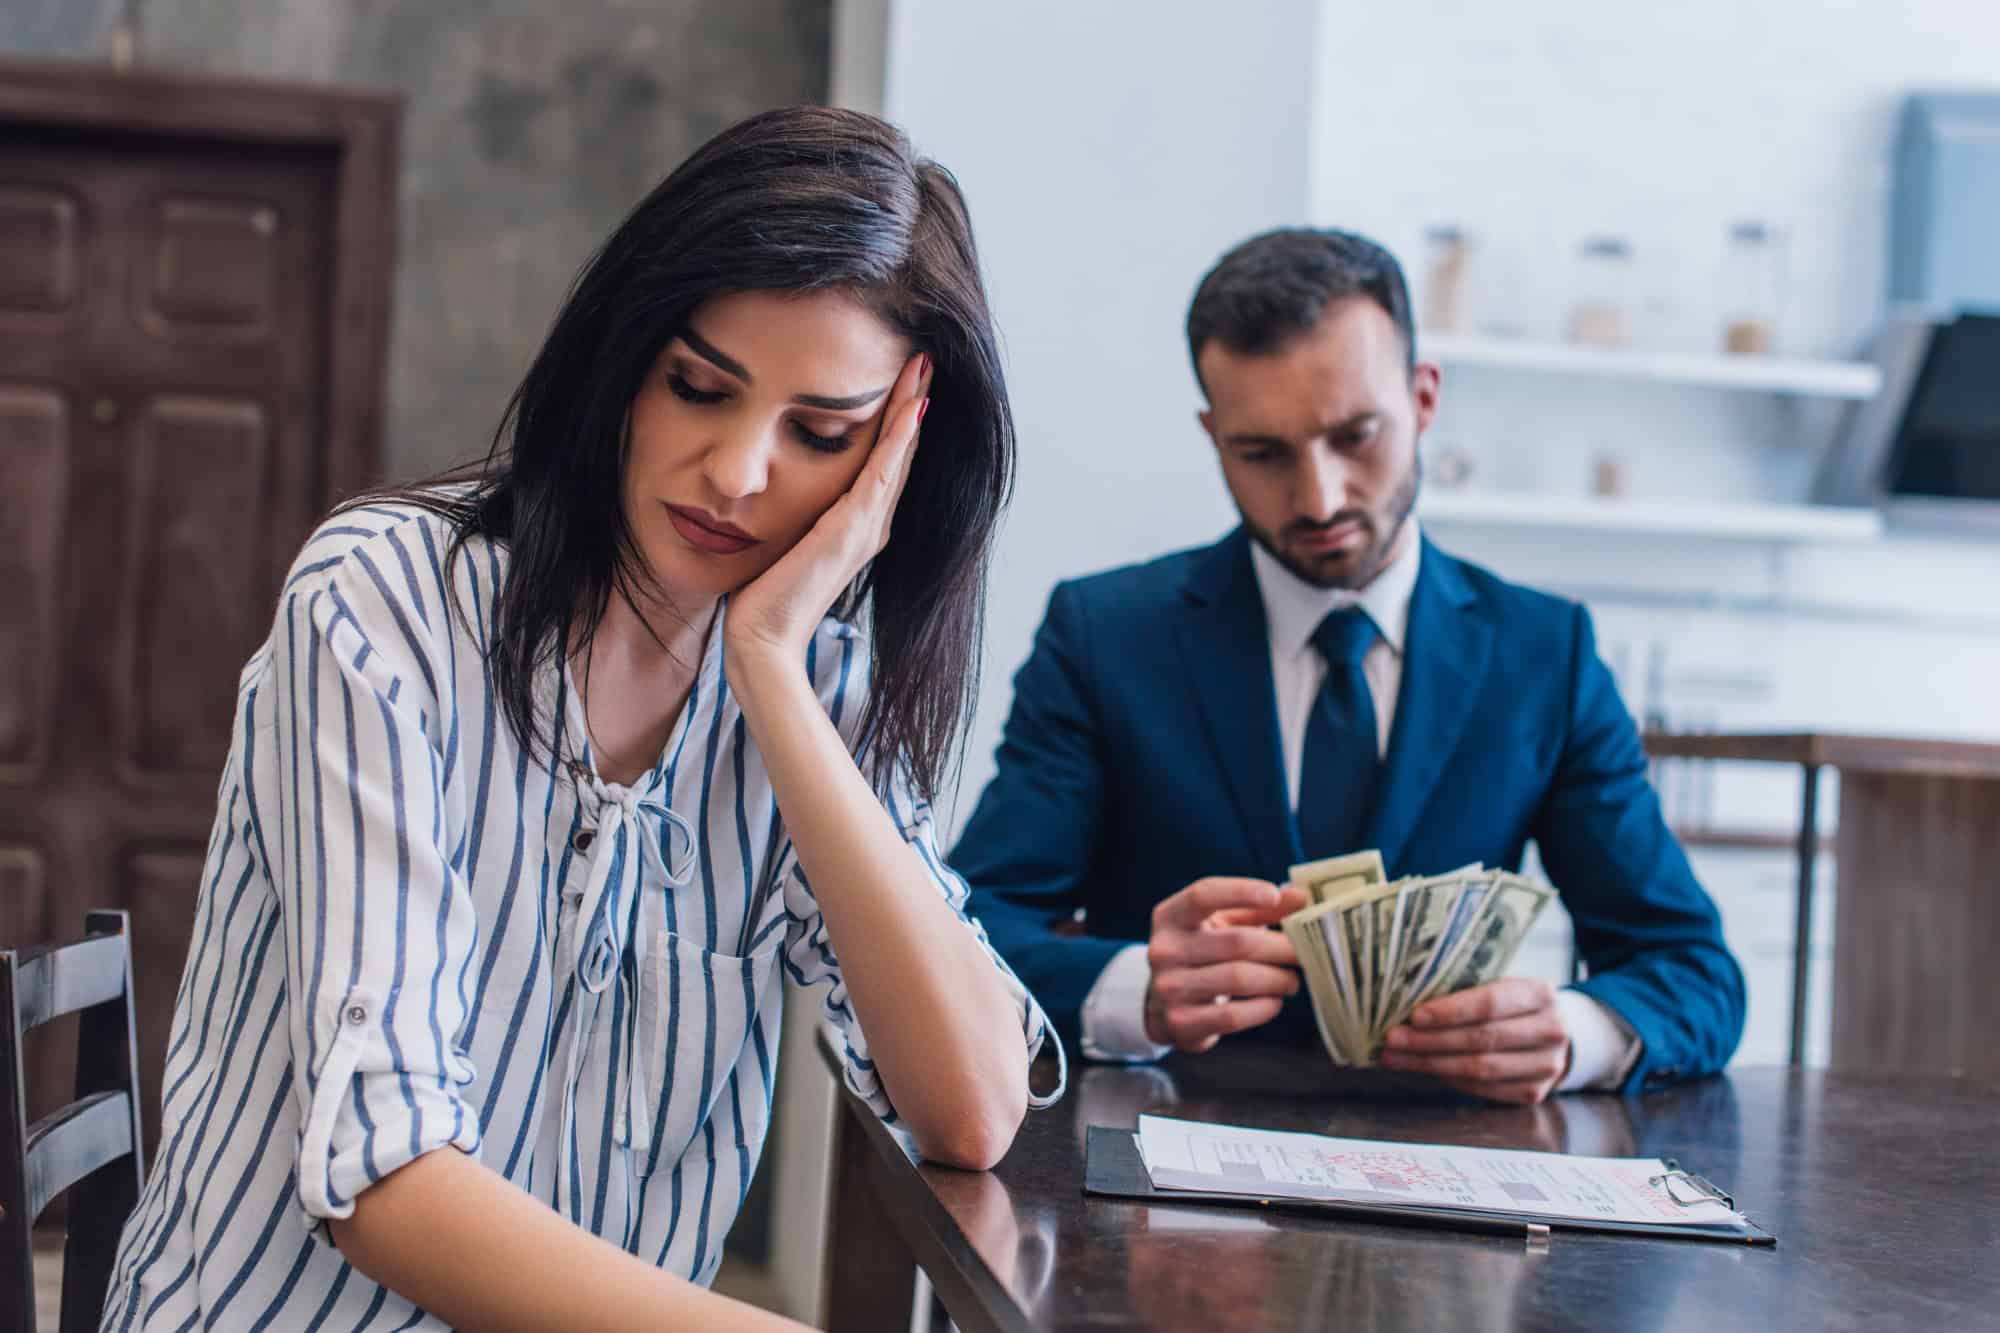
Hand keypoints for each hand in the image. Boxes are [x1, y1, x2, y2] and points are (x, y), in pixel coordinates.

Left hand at [724, 351, 931, 668]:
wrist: (762, 640)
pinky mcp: (851, 531)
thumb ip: (794, 516)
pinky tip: (910, 408)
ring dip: (911, 407)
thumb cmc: (762, 598)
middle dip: (911, 401)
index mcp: (857, 527)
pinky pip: (882, 474)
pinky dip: (899, 439)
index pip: (883, 461)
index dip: (895, 419)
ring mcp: (866, 529)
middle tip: (923, 357)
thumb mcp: (782, 542)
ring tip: (922, 366)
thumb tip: (776, 489)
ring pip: (897, 455)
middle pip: (899, 452)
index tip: (902, 376)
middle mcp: (871, 525)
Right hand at [1143, 878, 1307, 1051]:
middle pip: (1236, 942)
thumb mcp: (1222, 925)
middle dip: (1280, 947)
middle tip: (1305, 953)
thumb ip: (1259, 909)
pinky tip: (1274, 1001)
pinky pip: (1233, 1015)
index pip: (1203, 894)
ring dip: (1277, 979)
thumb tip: (1300, 896)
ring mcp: (1169, 987)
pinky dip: (1263, 1007)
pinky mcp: (1181, 1022)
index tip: (1273, 895)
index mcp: (1170, 916)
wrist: (1164, 1005)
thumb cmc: (1203, 954)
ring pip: (1239, 978)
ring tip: (1292, 980)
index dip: (1240, 891)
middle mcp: (1164, 949)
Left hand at [1377, 977, 1570, 1104]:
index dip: (1451, 1011)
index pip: (1491, 1003)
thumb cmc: (1514, 1005)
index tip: (1415, 1017)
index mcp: (1541, 993)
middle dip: (1430, 1041)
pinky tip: (1425, 1069)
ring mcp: (1547, 1065)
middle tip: (1393, 1040)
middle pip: (1481, 1039)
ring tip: (1396, 1057)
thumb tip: (1409, 1006)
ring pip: (1480, 1069)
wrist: (1553, 1033)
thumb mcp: (1502, 986)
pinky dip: (1450, 1080)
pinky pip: (1484, 1089)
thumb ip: (1467, 991)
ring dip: (1431, 1064)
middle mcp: (1551, 1030)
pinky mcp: (1535, 1092)